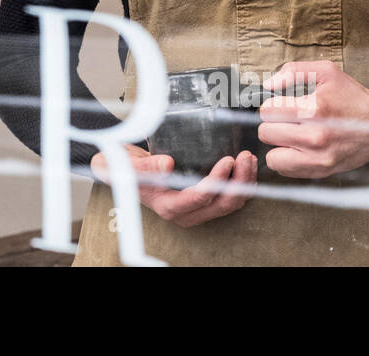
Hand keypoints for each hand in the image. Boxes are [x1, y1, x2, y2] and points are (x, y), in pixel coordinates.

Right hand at [90, 144, 257, 227]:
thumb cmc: (123, 168)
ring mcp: (195, 209)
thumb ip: (146, 165)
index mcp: (168, 207)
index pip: (199, 198)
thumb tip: (168, 164)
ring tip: (248, 158)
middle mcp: (184, 213)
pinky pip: (228, 198)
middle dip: (238, 182)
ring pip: (229, 204)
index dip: (216, 181)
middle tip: (244, 156)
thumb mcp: (127, 165)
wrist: (120, 169)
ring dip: (243, 183)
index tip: (227, 160)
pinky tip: (244, 165)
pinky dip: (240, 183)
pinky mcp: (202, 201)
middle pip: (221, 205)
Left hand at [258, 59, 368, 178]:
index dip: (272, 105)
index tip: (282, 105)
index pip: (267, 111)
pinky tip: (299, 148)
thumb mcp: (327, 72)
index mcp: (314, 109)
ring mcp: (319, 158)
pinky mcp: (322, 171)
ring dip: (278, 145)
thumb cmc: (353, 98)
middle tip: (287, 120)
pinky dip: (287, 160)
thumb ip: (293, 71)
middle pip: (266, 133)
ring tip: (291, 135)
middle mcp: (315, 137)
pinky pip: (286, 171)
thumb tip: (268, 84)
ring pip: (272, 157)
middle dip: (273, 124)